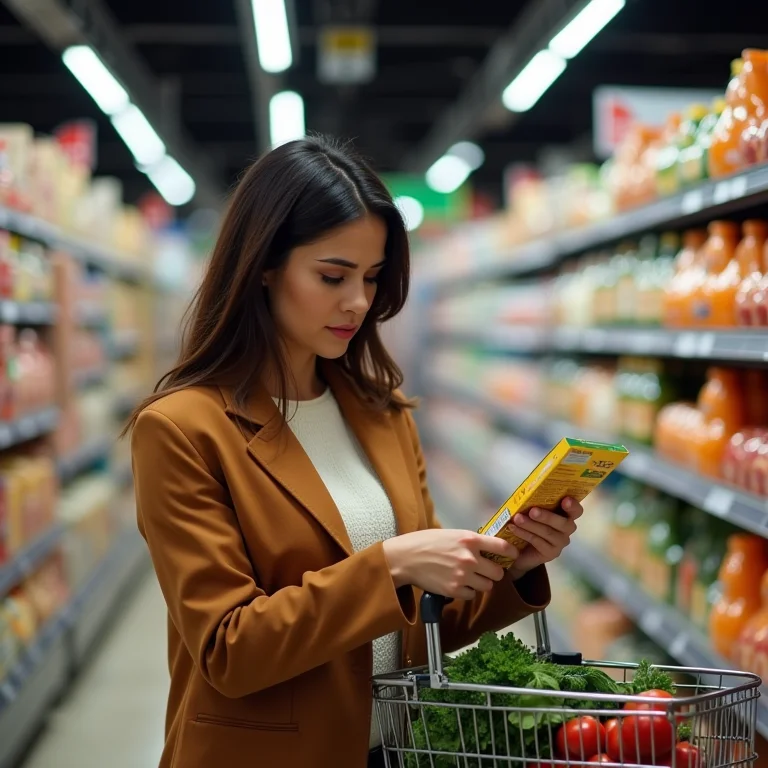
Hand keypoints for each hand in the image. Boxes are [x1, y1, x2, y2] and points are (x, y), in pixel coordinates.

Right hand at [382, 528, 517, 600]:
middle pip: (498, 572)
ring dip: (481, 583)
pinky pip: (471, 594)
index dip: (511, 553)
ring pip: (487, 586)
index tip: (513, 556)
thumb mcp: (452, 534)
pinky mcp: (454, 590)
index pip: (503, 547)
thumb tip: (489, 548)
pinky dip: (467, 591)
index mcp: (470, 540)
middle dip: (493, 572)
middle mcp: (470, 558)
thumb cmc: (426, 542)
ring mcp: (463, 575)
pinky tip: (457, 583)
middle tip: (485, 570)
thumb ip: (471, 541)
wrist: (406, 558)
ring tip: (469, 576)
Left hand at [506, 497, 582, 580]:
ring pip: (548, 532)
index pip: (576, 511)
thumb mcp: (531, 511)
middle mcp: (567, 529)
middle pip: (563, 523)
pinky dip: (524, 533)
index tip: (565, 500)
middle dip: (547, 516)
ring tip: (517, 518)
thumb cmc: (529, 524)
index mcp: (565, 515)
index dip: (573, 505)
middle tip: (532, 511)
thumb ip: (534, 504)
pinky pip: (538, 541)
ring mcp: (560, 542)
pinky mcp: (551, 553)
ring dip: (531, 524)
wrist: (520, 550)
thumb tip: (524, 495)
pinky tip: (513, 528)